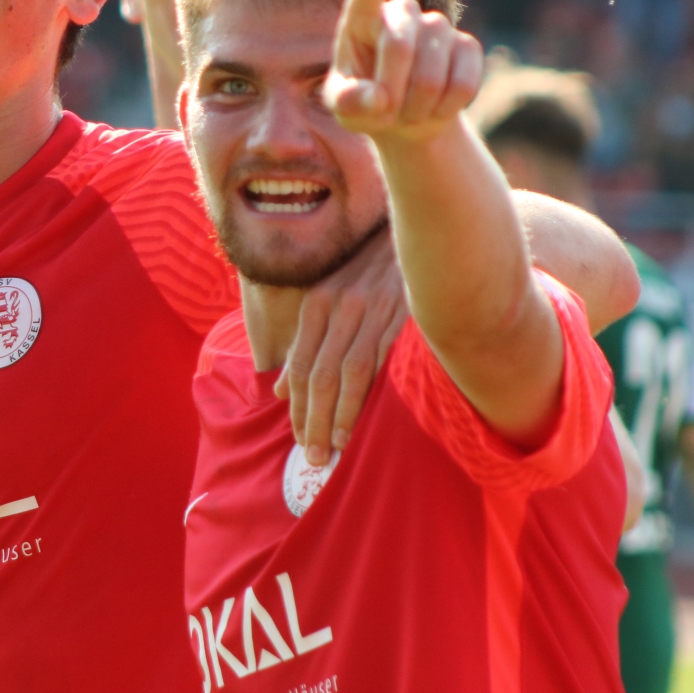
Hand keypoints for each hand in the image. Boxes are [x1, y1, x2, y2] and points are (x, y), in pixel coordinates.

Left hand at [274, 224, 406, 464]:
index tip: (297, 436)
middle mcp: (338, 308)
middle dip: (310, 420)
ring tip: (332, 449)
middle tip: (311, 455)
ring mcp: (368, 314)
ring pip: (343, 376)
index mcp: (317, 303)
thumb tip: (278, 389)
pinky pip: (375, 366)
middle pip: (316, 375)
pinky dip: (363, 399)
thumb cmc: (370, 275)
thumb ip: (306, 344)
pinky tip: (359, 424)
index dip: (296, 406)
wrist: (415, 237)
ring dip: (336, 417)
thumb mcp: (330, 299)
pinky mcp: (397, 321)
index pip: (299, 364)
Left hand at [323, 0, 482, 141]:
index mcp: (361, 22)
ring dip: (418, 104)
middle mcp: (401, 15)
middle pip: (400, 43)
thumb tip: (376, 98)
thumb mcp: (346, 110)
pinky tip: (435, 109)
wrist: (406, 118)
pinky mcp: (467, 47)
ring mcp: (437, 27)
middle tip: (386, 112)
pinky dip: (446, 107)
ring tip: (408, 112)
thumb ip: (349, 103)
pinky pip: (463, 81)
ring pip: (433, 70)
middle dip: (391, 86)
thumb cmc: (366, 106)